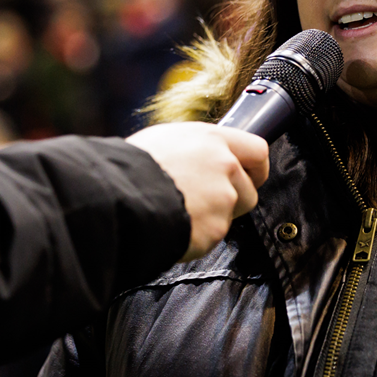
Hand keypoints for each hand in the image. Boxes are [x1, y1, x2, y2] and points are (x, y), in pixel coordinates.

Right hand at [126, 123, 268, 260]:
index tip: (251, 176)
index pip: (257, 150)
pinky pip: (212, 237)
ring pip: (232, 215)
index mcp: (212, 140)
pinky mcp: (215, 228)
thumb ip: (195, 149)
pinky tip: (175, 226)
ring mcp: (223, 198)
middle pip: (250, 190)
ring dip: (214, 218)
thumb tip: (200, 157)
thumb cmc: (132, 167)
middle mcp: (224, 166)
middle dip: (234, 200)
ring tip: (182, 212)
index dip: (256, 168)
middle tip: (205, 203)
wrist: (118, 196)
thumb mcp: (165, 140)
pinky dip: (198, 237)